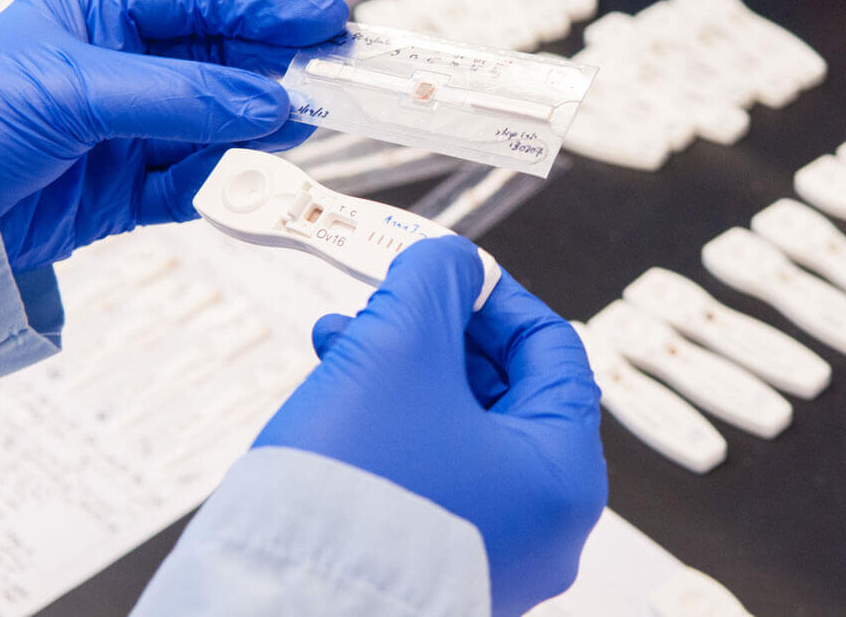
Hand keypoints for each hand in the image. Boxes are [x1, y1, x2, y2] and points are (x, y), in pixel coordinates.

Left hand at [0, 0, 346, 270]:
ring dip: (263, 129)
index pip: (201, 1)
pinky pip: (197, 185)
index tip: (324, 16)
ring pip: (220, 126)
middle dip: (279, 70)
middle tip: (336, 79)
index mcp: (101, 18)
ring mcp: (129, 134)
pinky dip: (228, 186)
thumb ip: (178, 96)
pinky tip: (254, 180)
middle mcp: (123, 72)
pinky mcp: (129, 193)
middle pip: (223, 64)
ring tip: (305, 127)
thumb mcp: (76, 89)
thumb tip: (263, 104)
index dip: (266, 4)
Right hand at [255, 237, 606, 615]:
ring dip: (404, 369)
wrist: (280, 601)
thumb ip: (436, 282)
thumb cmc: (355, 496)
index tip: (452, 272)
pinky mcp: (439, 566)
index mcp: (564, 475)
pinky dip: (393, 421)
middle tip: (390, 299)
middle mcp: (543, 525)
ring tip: (343, 335)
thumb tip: (453, 263)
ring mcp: (493, 552)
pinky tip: (339, 384)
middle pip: (504, 391)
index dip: (498, 298)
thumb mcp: (401, 348)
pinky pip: (432, 472)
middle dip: (437, 333)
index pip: (553, 351)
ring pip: (459, 429)